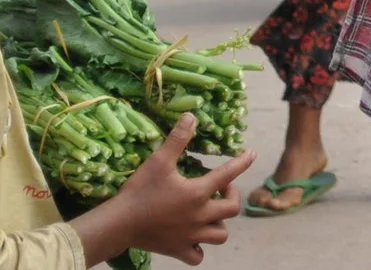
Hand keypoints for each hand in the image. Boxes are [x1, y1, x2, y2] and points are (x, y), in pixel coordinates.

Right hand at [73, 115, 253, 265]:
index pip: (229, 174)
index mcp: (198, 193)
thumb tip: (191, 116)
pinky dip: (200, 249)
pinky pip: (198, 256)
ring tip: (210, 213)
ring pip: (220, 235)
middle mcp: (200, 216)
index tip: (252, 154)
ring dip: (220, 223)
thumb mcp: (158, 161)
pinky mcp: (177, 250)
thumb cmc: (139, 191)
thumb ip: (177, 139)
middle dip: (231, 196)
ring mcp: (190, 236)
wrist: (118, 224)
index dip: (243, 162)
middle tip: (221, 188)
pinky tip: (193, 238)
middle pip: (232, 209)